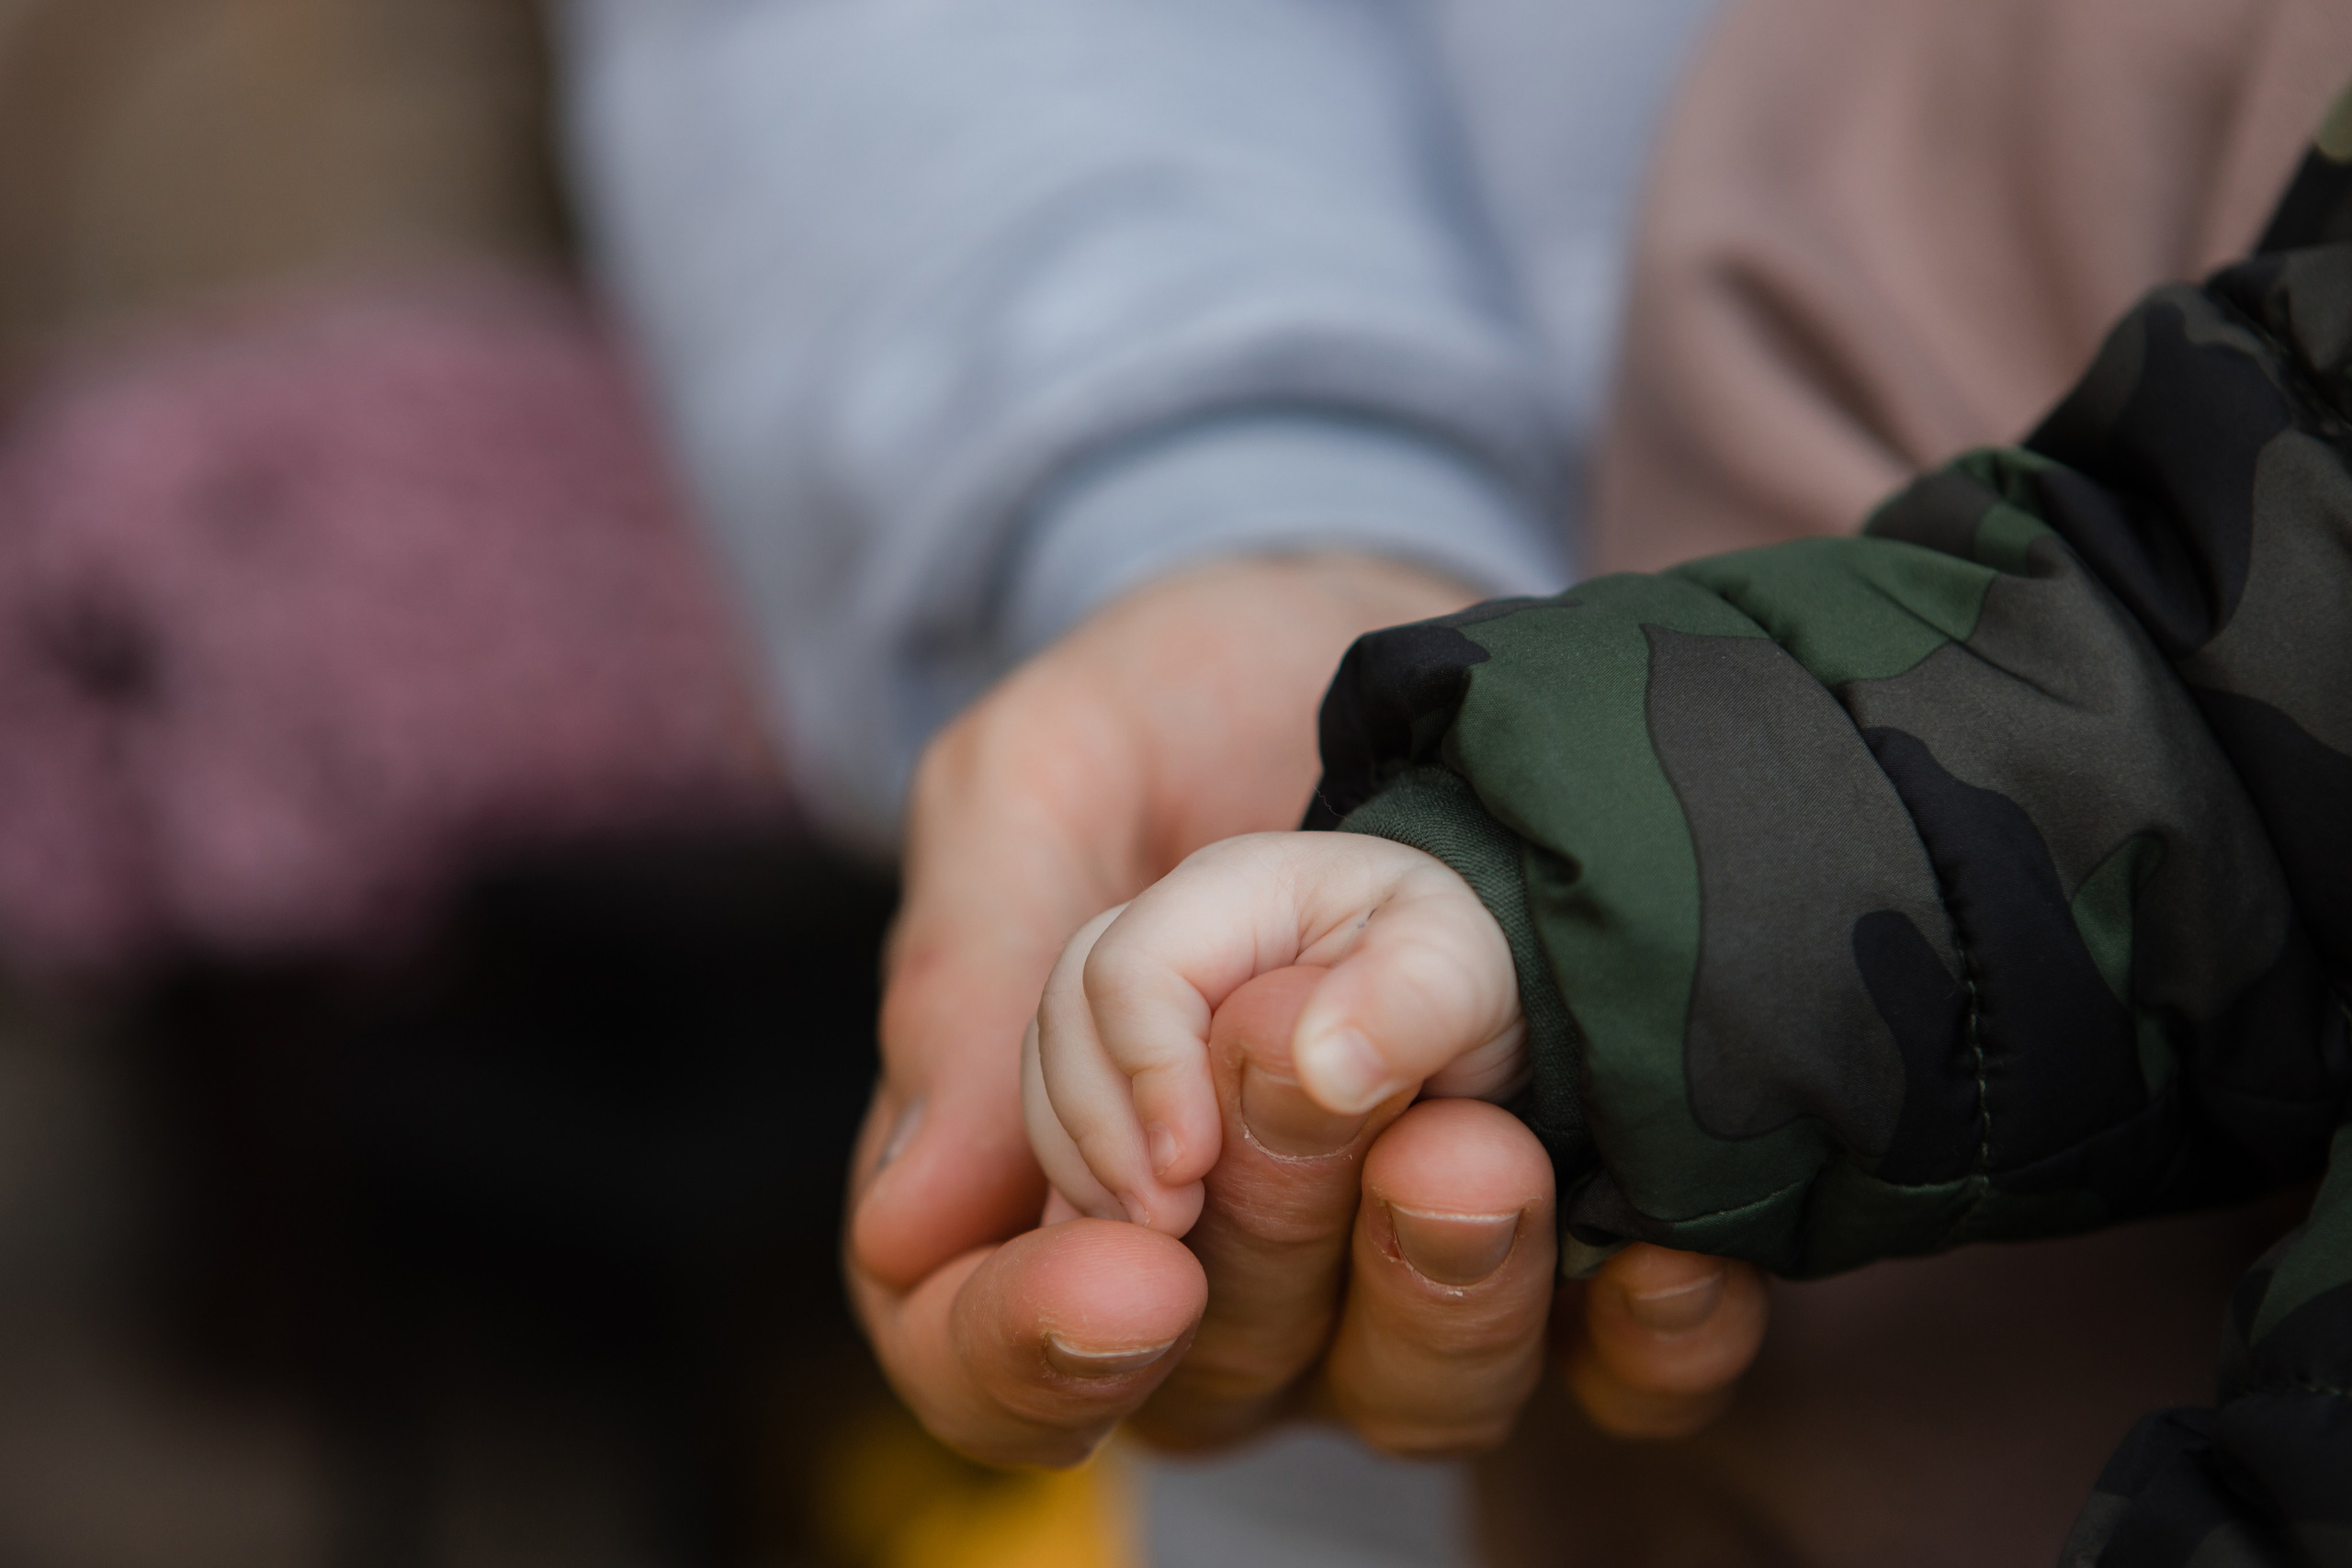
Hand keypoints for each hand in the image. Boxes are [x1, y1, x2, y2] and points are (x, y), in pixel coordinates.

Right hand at [845, 553, 1766, 1464]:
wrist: (1376, 618)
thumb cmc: (1183, 701)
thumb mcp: (1047, 777)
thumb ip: (978, 976)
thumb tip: (923, 1221)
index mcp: (1058, 1170)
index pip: (991, 1356)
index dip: (1034, 1351)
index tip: (1140, 1244)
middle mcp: (1221, 1255)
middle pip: (1213, 1371)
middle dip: (1272, 1239)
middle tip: (1313, 1088)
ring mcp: (1395, 1268)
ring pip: (1406, 1390)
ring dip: (1444, 1286)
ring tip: (1477, 1141)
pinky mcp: (1573, 1246)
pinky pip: (1620, 1372)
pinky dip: (1651, 1337)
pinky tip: (1672, 1258)